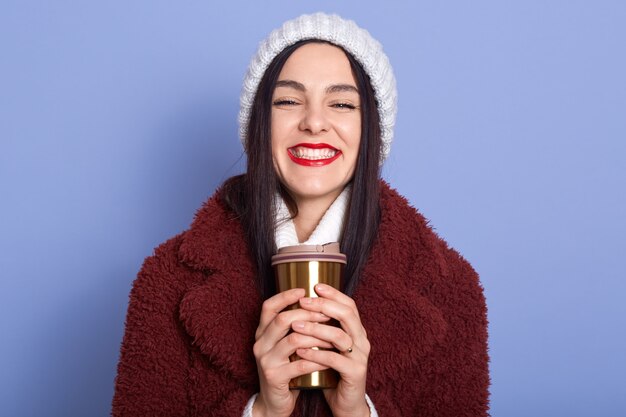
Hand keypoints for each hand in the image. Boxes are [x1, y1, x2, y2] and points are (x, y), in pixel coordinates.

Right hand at [252, 288, 332, 416]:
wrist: (274, 402)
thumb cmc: (285, 368)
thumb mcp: (284, 345)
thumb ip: (292, 327)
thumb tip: (316, 302)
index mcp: (262, 332)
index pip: (268, 306)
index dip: (285, 296)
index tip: (304, 290)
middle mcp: (260, 343)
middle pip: (283, 319)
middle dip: (308, 314)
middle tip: (327, 314)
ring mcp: (265, 360)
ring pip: (294, 340)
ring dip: (317, 336)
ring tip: (333, 336)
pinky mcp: (274, 377)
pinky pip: (301, 363)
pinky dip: (318, 359)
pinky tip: (329, 358)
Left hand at [293, 284, 370, 416]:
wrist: (346, 403)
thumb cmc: (334, 371)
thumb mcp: (329, 346)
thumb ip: (323, 328)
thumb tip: (301, 305)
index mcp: (357, 330)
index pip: (349, 304)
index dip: (333, 294)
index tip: (315, 286)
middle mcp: (362, 340)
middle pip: (347, 314)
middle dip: (324, 306)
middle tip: (303, 302)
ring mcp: (360, 356)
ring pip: (339, 335)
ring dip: (316, 328)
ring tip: (295, 325)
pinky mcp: (355, 373)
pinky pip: (334, 359)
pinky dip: (315, 353)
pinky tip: (300, 350)